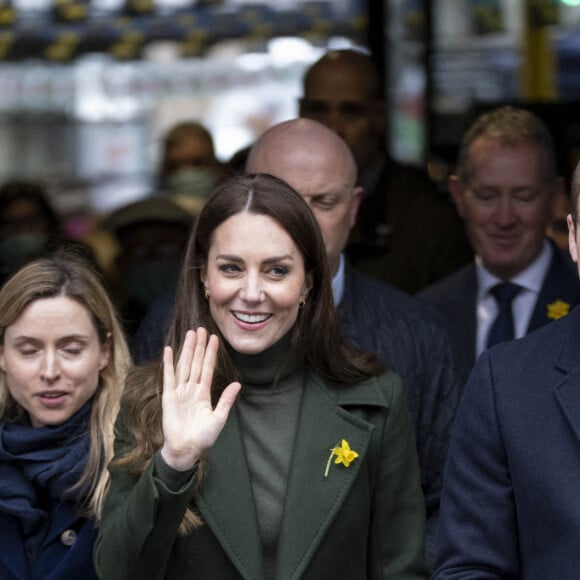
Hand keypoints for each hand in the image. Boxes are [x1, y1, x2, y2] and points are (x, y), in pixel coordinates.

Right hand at [160, 328, 240, 470]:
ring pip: (184, 365)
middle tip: (201, 329)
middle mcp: (191, 389)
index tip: (214, 338)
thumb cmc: (203, 437)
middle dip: (199, 346)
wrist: (186, 449)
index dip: (210, 353)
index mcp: (203, 393)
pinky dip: (168, 363)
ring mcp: (179, 391)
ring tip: (190, 334)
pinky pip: (168, 377)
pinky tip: (168, 350)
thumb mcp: (219, 418)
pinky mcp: (169, 397)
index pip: (207, 368)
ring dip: (187, 349)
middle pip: (196, 362)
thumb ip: (226, 400)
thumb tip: (237, 384)